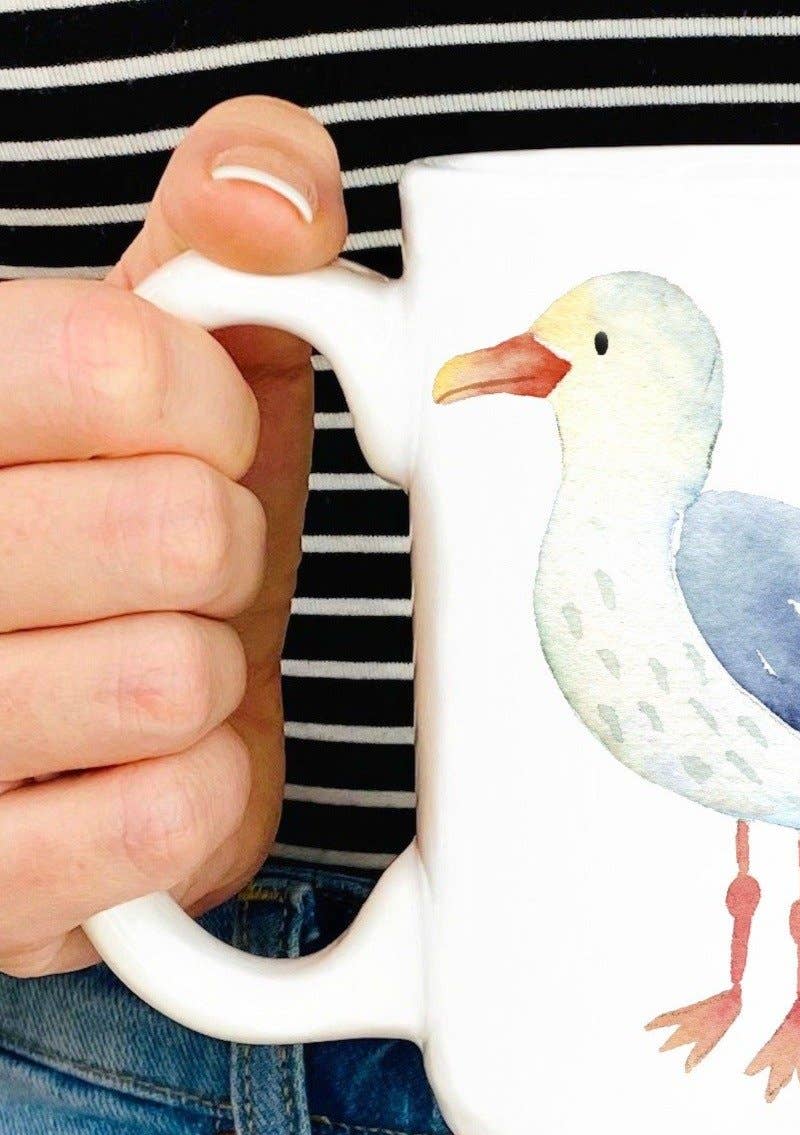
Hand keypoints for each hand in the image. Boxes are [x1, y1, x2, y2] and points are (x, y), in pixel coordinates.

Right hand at [0, 97, 347, 977]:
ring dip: (208, 674)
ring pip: (172, 682)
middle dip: (219, 549)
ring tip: (146, 663)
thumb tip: (281, 199)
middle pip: (176, 534)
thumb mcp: (150, 347)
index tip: (194, 438)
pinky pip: (169, 817)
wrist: (66, 708)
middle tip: (172, 566)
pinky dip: (200, 792)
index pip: (126, 363)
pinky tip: (142, 764)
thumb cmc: (113, 509)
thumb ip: (219, 232)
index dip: (214, 408)